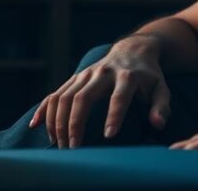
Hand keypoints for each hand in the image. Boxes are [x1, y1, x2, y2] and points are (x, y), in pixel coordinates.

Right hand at [28, 36, 171, 148]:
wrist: (133, 49)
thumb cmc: (149, 75)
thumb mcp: (161, 88)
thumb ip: (161, 106)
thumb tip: (158, 124)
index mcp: (127, 76)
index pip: (119, 97)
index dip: (114, 116)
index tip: (108, 136)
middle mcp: (104, 73)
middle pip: (83, 97)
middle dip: (75, 123)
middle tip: (74, 148)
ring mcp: (86, 74)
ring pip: (65, 95)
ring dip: (58, 121)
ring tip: (60, 144)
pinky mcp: (76, 77)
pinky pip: (56, 92)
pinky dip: (44, 108)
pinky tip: (36, 125)